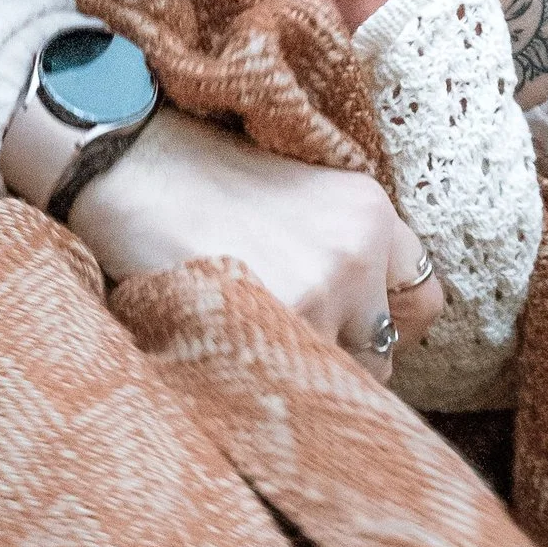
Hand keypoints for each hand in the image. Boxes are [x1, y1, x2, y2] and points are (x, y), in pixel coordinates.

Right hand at [64, 107, 443, 373]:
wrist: (123, 158)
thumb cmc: (188, 174)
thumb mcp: (291, 191)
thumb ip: (335, 247)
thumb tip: (358, 328)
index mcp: (369, 210)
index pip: (423, 298)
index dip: (389, 325)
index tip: (357, 334)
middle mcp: (360, 249)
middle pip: (384, 350)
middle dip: (339, 358)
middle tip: (286, 347)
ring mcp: (324, 288)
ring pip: (335, 378)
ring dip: (295, 374)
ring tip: (244, 345)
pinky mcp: (280, 319)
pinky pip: (292, 387)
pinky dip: (261, 384)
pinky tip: (224, 354)